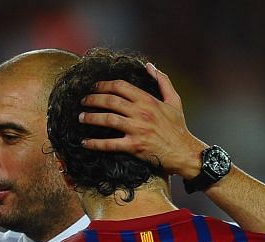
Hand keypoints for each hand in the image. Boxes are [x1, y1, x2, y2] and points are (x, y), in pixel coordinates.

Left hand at [78, 63, 205, 178]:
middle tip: (83, 101)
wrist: (184, 152)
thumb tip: (150, 66)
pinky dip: (95, 143)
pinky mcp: (134, 146)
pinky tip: (85, 142)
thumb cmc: (178, 128)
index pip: (121, 86)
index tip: (94, 87)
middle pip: (111, 101)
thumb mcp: (174, 101)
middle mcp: (141, 113)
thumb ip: (162, 81)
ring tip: (80, 117)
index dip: (104, 85)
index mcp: (148, 100)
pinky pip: (110, 144)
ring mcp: (137, 129)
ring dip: (91, 118)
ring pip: (108, 120)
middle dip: (93, 99)